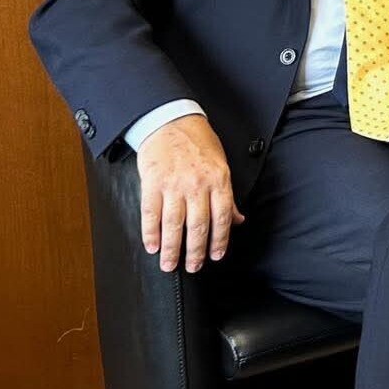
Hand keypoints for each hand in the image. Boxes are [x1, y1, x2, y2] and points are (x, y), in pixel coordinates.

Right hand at [136, 114, 242, 272]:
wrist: (171, 121)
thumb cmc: (198, 142)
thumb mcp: (221, 165)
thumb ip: (227, 195)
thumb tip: (238, 220)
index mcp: (218, 180)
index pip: (222, 217)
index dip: (219, 241)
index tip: (215, 256)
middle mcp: (197, 184)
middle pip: (198, 226)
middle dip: (195, 251)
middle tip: (192, 267)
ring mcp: (174, 184)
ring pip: (174, 224)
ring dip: (172, 249)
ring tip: (169, 264)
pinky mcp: (152, 183)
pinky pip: (151, 214)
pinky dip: (151, 233)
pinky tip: (152, 245)